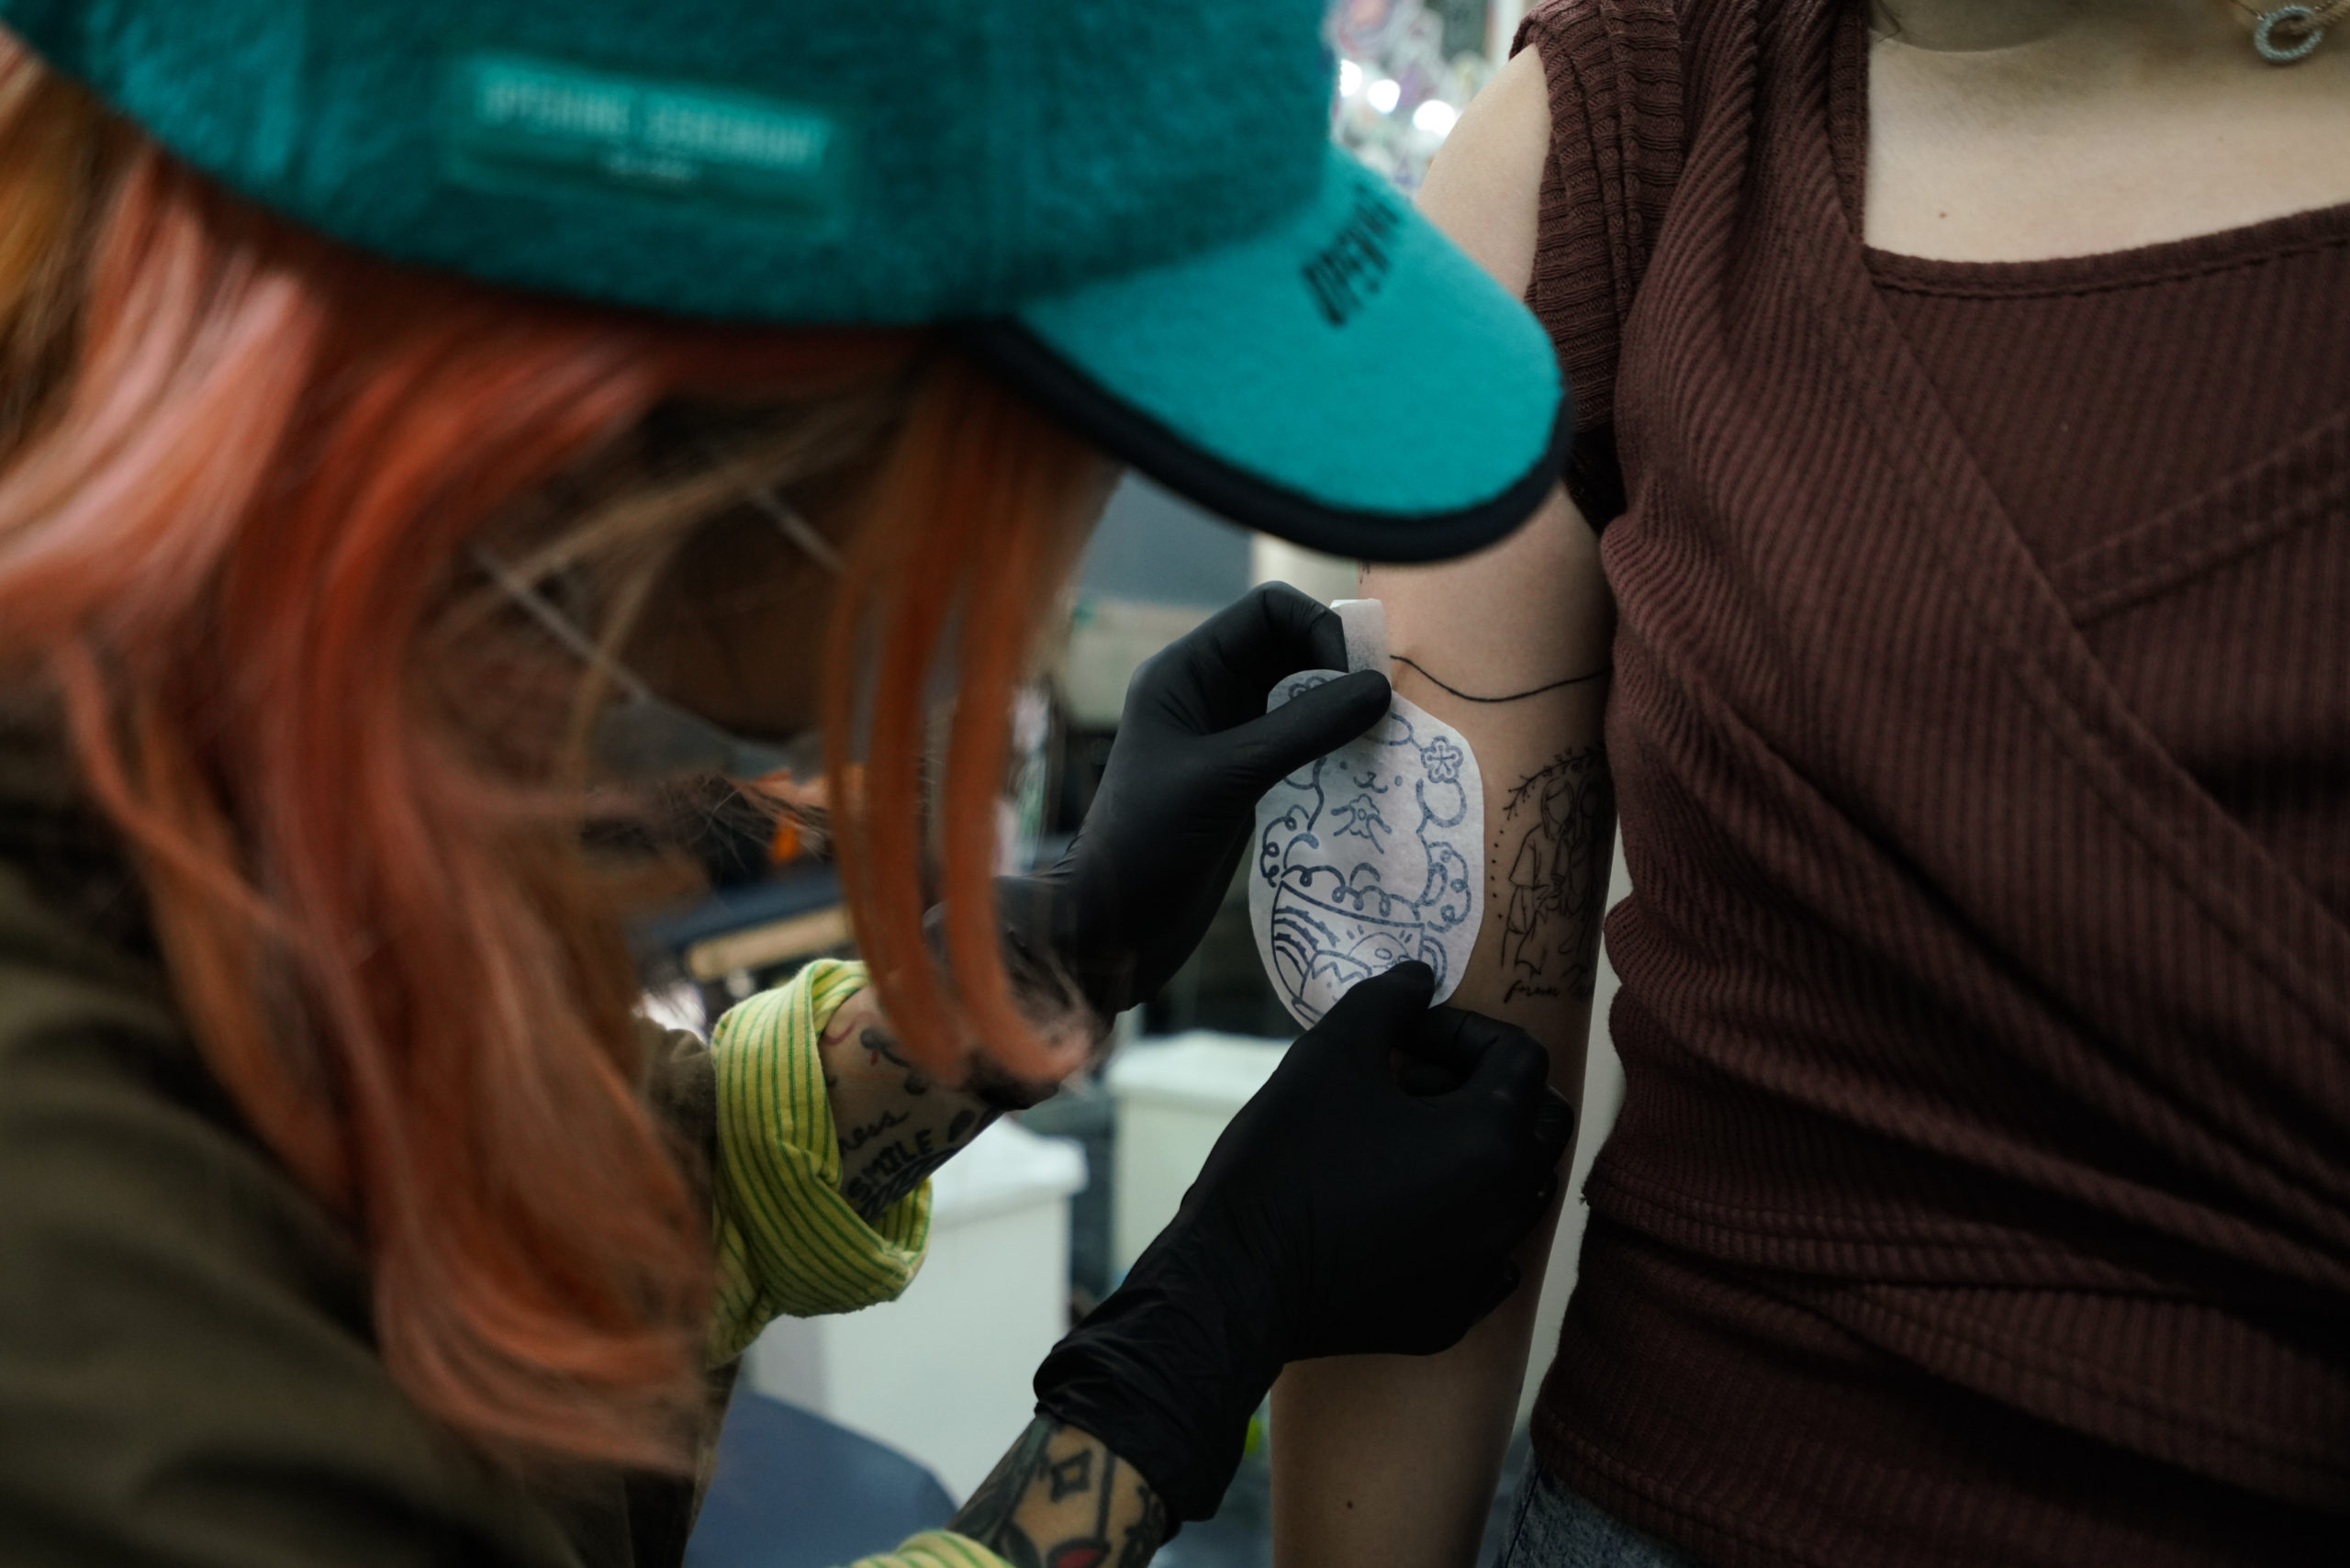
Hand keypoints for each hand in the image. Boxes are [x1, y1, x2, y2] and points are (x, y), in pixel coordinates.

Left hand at [1002, 582, 1389, 1022]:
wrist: (1113, 928)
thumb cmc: (1147, 846)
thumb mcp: (1227, 780)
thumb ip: (1301, 731)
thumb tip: (1377, 690)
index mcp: (1184, 671)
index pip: (1268, 610)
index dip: (1320, 631)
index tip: (1352, 684)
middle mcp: (1205, 692)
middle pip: (1292, 648)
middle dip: (1338, 671)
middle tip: (1378, 717)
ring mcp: (1226, 736)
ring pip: (1300, 697)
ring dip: (1341, 713)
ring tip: (1377, 746)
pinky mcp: (1243, 778)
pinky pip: (1300, 742)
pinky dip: (1332, 749)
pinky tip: (1359, 776)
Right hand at [1031, 963, 1573, 1522]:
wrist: (1236, 1282)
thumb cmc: (1286, 1159)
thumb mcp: (1330, 1054)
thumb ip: (1388, 1002)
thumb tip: (1420, 977)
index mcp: (1490, 1139)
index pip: (1519, 1056)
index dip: (1462, 1030)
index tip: (1402, 1038)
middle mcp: (1507, 1208)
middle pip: (1541, 1123)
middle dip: (1489, 1088)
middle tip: (1414, 1084)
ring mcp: (1484, 1270)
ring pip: (1519, 1190)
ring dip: (1479, 1152)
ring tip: (1405, 1141)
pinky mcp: (1452, 1315)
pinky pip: (1487, 1255)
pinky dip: (1462, 1220)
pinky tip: (1402, 1208)